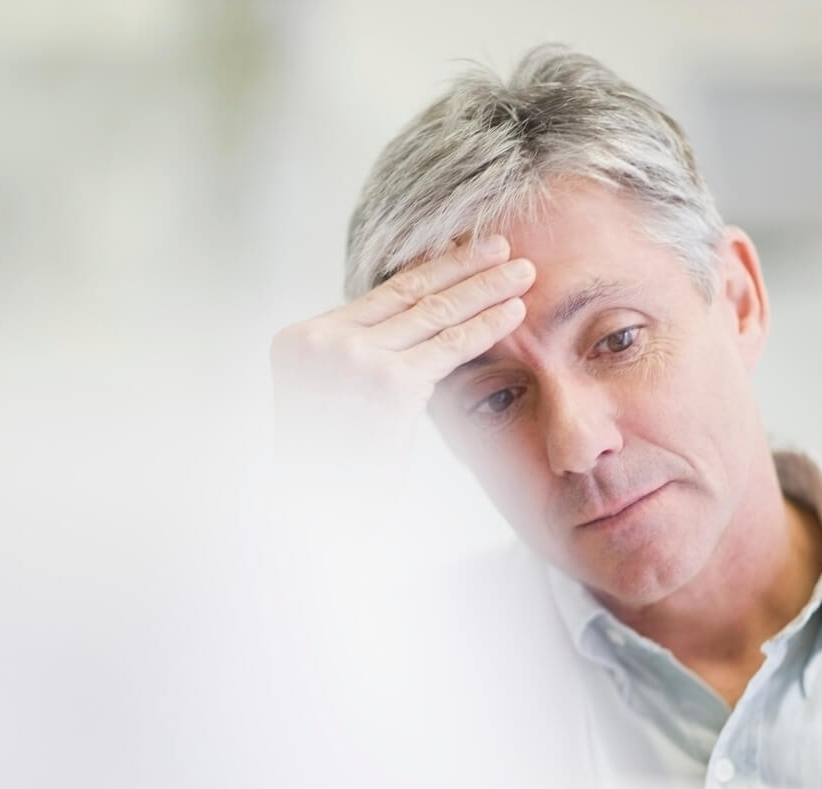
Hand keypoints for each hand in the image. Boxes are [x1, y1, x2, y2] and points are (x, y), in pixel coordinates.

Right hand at [270, 235, 534, 476]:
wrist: (318, 508)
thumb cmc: (329, 464)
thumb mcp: (329, 397)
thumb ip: (362, 358)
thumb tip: (420, 327)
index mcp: (300, 337)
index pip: (379, 295)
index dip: (427, 271)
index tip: (460, 252)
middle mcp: (324, 338)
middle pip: (408, 294)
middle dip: (462, 267)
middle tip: (500, 247)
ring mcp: (355, 357)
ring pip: (434, 313)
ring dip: (484, 288)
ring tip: (520, 271)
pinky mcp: (390, 383)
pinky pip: (449, 347)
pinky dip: (486, 326)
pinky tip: (513, 311)